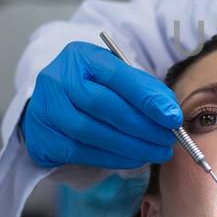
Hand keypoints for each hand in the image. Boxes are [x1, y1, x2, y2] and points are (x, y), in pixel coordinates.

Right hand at [20, 42, 180, 170]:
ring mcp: (46, 109)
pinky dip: (114, 158)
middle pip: (104, 105)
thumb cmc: (92, 88)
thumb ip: (142, 89)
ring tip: (156, 151)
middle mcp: (58, 79)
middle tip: (168, 139)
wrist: (50, 104)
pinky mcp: (43, 137)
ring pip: (92, 132)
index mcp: (81, 57)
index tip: (173, 117)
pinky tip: (134, 159)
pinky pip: (83, 152)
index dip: (148, 98)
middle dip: (142, 126)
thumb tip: (171, 113)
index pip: (118, 76)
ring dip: (130, 146)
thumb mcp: (115, 77)